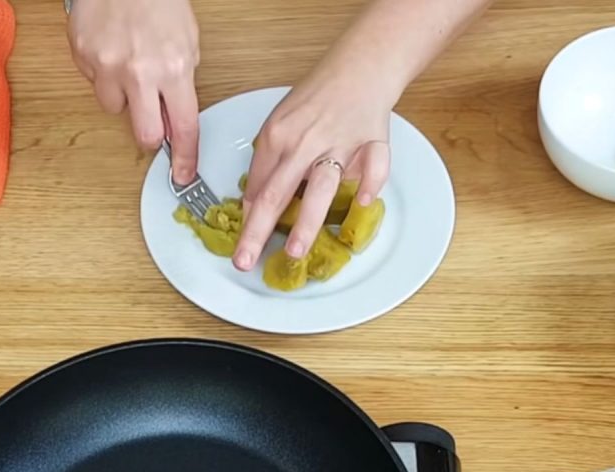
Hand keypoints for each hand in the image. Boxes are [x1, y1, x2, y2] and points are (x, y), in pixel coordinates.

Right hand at [67, 0, 200, 183]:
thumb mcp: (188, 44)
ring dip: (124, 96)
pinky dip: (104, 73)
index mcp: (174, 69)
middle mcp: (140, 73)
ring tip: (129, 65)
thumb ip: (182, 86)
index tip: (183, 174)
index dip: (185, 156)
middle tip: (152, 115)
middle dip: (150, 133)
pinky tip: (113, 50)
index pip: (183, 127)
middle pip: (144, 134)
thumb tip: (173, 122)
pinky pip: (94, 83)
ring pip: (114, 108)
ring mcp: (107, 66)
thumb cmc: (159, 2)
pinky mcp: (83, 57)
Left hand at [233, 72, 391, 270]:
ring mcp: (339, 143)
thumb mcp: (279, 123)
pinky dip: (370, 183)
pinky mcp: (371, 142)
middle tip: (245, 261)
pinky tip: (362, 203)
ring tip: (294, 251)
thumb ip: (268, 162)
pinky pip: (373, 167)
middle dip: (258, 231)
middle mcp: (304, 143)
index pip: (257, 186)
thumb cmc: (317, 97)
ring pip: (320, 187)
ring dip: (306, 221)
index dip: (246, 220)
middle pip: (276, 193)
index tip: (241, 246)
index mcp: (277, 137)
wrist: (358, 68)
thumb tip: (253, 201)